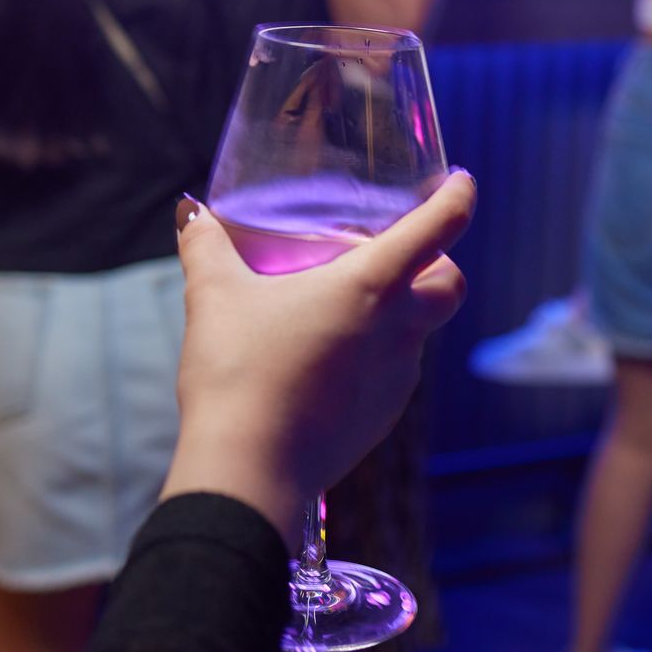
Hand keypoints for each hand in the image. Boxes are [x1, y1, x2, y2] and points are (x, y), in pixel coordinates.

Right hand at [161, 173, 474, 539]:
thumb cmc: (238, 374)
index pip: (439, 229)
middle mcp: (399, 328)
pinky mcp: (385, 417)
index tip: (461, 183)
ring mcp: (398, 377)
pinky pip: (395, 374)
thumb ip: (206, 245)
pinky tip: (329, 363)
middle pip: (450, 284)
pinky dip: (376, 358)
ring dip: (398, 314)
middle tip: (398, 257)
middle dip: (439, 264)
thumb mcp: (214, 298)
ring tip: (344, 311)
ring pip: (420, 332)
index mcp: (371, 285)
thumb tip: (190, 210)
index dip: (456, 199)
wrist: (249, 468)